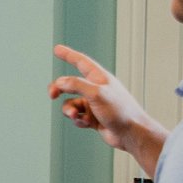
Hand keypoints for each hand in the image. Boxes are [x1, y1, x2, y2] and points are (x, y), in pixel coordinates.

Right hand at [49, 45, 167, 172]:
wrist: (131, 133)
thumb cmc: (120, 111)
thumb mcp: (96, 93)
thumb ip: (76, 85)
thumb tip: (60, 82)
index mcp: (99, 78)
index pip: (81, 62)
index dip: (68, 55)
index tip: (57, 49)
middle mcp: (96, 89)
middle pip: (69, 84)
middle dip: (58, 89)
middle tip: (52, 95)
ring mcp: (93, 104)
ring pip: (70, 103)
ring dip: (69, 110)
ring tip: (76, 115)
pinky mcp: (92, 118)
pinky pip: (77, 116)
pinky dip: (78, 120)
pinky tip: (86, 123)